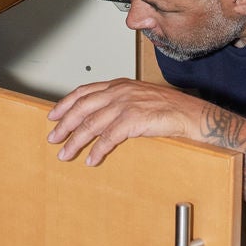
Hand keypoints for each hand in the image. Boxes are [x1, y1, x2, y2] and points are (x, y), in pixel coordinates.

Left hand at [47, 77, 209, 166]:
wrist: (192, 115)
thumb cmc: (170, 110)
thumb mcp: (140, 99)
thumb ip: (120, 104)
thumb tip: (101, 120)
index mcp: (119, 85)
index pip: (84, 91)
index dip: (65, 104)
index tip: (52, 115)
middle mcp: (120, 91)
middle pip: (82, 107)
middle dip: (64, 125)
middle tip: (53, 138)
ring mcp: (126, 104)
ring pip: (91, 124)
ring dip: (75, 141)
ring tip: (66, 154)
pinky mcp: (134, 119)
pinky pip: (109, 138)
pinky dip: (97, 150)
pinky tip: (91, 159)